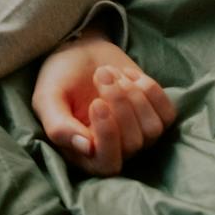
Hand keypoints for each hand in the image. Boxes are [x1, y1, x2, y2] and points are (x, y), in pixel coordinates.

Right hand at [32, 33, 175, 175]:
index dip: (108, 136)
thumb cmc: (60, 77)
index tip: (96, 103)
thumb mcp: (47, 99)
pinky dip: (150, 90)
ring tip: (111, 73)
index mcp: (85, 154)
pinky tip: (129, 75)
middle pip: (132, 144)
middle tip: (100, 74)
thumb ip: (58, 126)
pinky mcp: (156, 116)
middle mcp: (114, 150)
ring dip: (134, 95)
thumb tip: (86, 149)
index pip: (108, 164)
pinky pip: (167, 114)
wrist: (79, 50)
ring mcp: (139, 134)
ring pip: (152, 130)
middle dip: (119, 104)